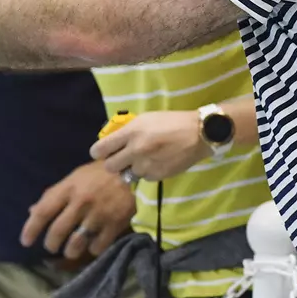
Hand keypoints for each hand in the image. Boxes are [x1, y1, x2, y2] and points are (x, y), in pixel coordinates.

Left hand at [22, 160, 135, 259]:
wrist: (130, 170)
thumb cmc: (97, 174)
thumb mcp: (73, 179)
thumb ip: (53, 195)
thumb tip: (32, 212)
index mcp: (68, 188)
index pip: (43, 211)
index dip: (31, 228)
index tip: (25, 242)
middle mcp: (81, 202)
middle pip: (57, 231)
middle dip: (50, 244)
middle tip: (51, 247)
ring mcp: (98, 214)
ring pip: (76, 243)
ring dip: (69, 251)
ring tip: (70, 251)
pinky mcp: (115, 224)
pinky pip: (97, 247)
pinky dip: (92, 250)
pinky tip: (92, 245)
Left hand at [89, 110, 207, 182]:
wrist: (198, 134)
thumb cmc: (171, 121)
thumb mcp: (145, 119)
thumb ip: (127, 131)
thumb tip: (112, 140)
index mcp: (131, 132)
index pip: (101, 149)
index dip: (98, 152)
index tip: (101, 153)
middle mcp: (135, 150)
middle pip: (110, 167)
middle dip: (113, 163)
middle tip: (121, 158)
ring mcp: (146, 165)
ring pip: (127, 174)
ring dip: (132, 168)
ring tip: (143, 160)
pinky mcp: (157, 176)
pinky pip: (144, 178)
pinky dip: (147, 172)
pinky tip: (156, 163)